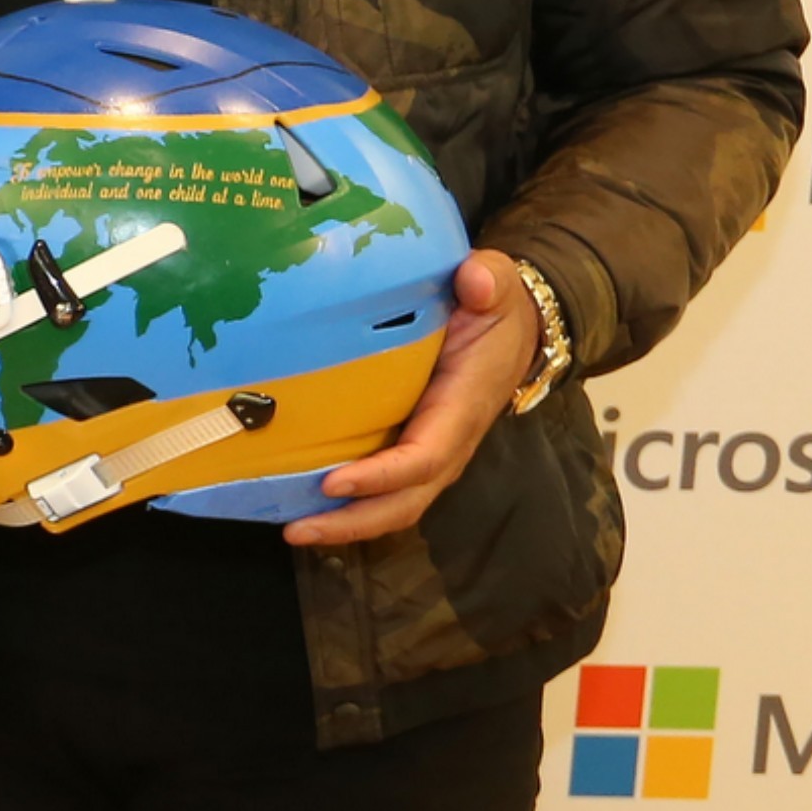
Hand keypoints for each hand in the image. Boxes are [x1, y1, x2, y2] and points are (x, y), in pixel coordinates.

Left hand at [286, 249, 537, 547]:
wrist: (516, 326)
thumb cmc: (496, 308)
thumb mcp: (498, 288)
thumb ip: (487, 282)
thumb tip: (476, 280)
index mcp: (462, 406)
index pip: (425, 456)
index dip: (382, 476)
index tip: (334, 482)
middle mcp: (448, 440)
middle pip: (406, 500)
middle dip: (355, 522)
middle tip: (297, 530)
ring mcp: (432, 449)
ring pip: (395, 503)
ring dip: (348, 523)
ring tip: (294, 529)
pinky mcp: (414, 445)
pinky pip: (385, 486)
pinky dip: (351, 502)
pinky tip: (303, 502)